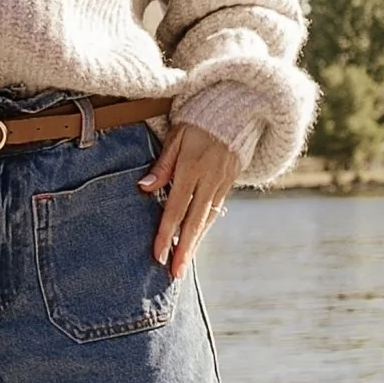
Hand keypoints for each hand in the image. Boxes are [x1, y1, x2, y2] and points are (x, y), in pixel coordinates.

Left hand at [138, 123, 238, 279]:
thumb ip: (162, 164)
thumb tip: (144, 188)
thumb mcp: (177, 135)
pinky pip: (215, 210)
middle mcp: (210, 180)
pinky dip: (204, 228)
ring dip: (194, 243)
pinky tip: (195, 241)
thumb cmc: (200, 119)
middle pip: (194, 221)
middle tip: (174, 274)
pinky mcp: (230, 183)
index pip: (175, 208)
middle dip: (183, 249)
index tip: (158, 255)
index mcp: (192, 168)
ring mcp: (223, 183)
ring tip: (183, 265)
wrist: (240, 108)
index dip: (166, 233)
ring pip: (207, 219)